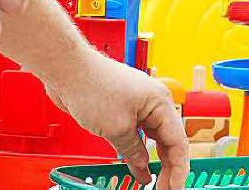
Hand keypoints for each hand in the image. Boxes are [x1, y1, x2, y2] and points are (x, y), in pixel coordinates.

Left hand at [46, 50, 188, 188]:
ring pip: (154, 138)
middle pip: (168, 140)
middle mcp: (154, 103)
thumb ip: (133, 151)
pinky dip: (140, 150)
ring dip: (154, 160)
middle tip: (164, 189)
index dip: (179, 168)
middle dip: (168, 167)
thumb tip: (143, 168)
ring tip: (153, 181)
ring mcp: (140, 105)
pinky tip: (137, 165)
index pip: (178, 141)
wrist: (69, 70)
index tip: (175, 188)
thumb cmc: (93, 86)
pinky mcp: (125, 109)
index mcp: (160, 102)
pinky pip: (139, 134)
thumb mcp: (116, 128)